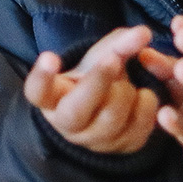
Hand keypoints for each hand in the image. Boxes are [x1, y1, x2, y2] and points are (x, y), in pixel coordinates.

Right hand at [23, 26, 158, 153]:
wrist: (107, 109)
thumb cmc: (93, 78)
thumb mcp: (97, 57)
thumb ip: (118, 44)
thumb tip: (144, 31)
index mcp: (51, 98)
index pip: (37, 92)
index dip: (42, 76)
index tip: (50, 55)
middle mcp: (66, 124)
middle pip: (76, 110)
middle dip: (97, 82)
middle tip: (113, 58)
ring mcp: (93, 141)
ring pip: (110, 121)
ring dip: (125, 94)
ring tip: (129, 82)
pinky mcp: (120, 149)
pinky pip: (136, 133)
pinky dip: (146, 110)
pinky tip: (146, 96)